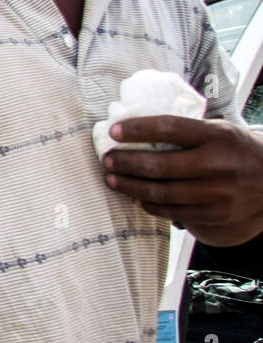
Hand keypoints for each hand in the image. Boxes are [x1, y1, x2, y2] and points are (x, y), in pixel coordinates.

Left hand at [103, 116, 262, 245]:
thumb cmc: (234, 149)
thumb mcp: (218, 130)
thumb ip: (186, 130)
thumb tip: (134, 128)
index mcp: (217, 136)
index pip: (170, 129)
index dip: (138, 130)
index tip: (113, 131)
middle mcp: (218, 164)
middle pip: (160, 165)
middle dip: (127, 163)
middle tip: (108, 159)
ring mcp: (218, 192)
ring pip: (162, 193)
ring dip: (131, 187)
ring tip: (113, 179)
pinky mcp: (216, 213)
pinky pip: (173, 211)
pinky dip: (149, 205)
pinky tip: (136, 197)